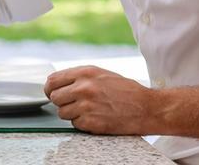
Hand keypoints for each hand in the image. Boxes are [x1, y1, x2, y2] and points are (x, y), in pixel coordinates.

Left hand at [44, 66, 158, 134]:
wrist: (148, 108)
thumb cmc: (126, 91)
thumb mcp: (101, 74)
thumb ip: (79, 77)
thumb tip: (58, 83)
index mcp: (85, 73)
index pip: (52, 80)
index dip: (50, 89)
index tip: (52, 93)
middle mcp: (83, 88)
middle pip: (54, 97)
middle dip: (62, 102)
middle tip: (73, 104)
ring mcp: (86, 106)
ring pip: (62, 113)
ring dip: (72, 114)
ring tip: (88, 110)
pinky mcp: (91, 122)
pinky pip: (75, 124)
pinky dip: (82, 123)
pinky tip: (96, 117)